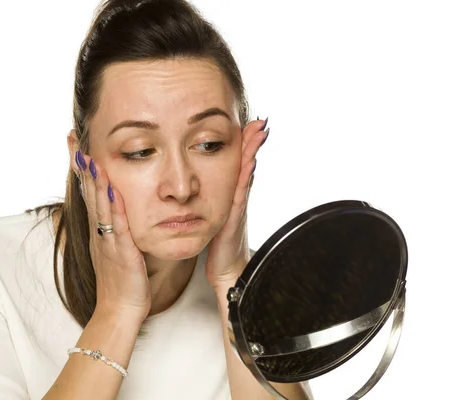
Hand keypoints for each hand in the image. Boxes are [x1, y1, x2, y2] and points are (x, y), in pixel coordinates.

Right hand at [74, 150, 150, 321]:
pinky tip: (112, 190)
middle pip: (88, 193)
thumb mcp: (113, 249)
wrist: (118, 310)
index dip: (82, 169)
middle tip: (73, 139)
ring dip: (94, 181)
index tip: (76, 146)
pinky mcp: (120, 252)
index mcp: (99, 230)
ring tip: (88, 156)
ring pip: (99, 206)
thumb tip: (116, 210)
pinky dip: (114, 208)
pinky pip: (117, 226)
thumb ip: (114, 228)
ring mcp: (107, 241)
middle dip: (81, 166)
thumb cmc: (120, 281)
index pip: (89, 193)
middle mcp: (99, 232)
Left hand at [205, 118, 268, 289]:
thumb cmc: (218, 242)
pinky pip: (239, 193)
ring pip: (245, 174)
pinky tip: (249, 164)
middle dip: (252, 142)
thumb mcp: (212, 214)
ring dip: (252, 154)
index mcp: (229, 194)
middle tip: (259, 122)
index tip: (249, 123)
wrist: (225, 267)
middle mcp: (236, 196)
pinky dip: (245, 177)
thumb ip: (209, 198)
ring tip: (258, 134)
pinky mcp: (233, 216)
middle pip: (245, 164)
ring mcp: (237, 205)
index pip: (237, 163)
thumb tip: (199, 183)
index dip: (244, 144)